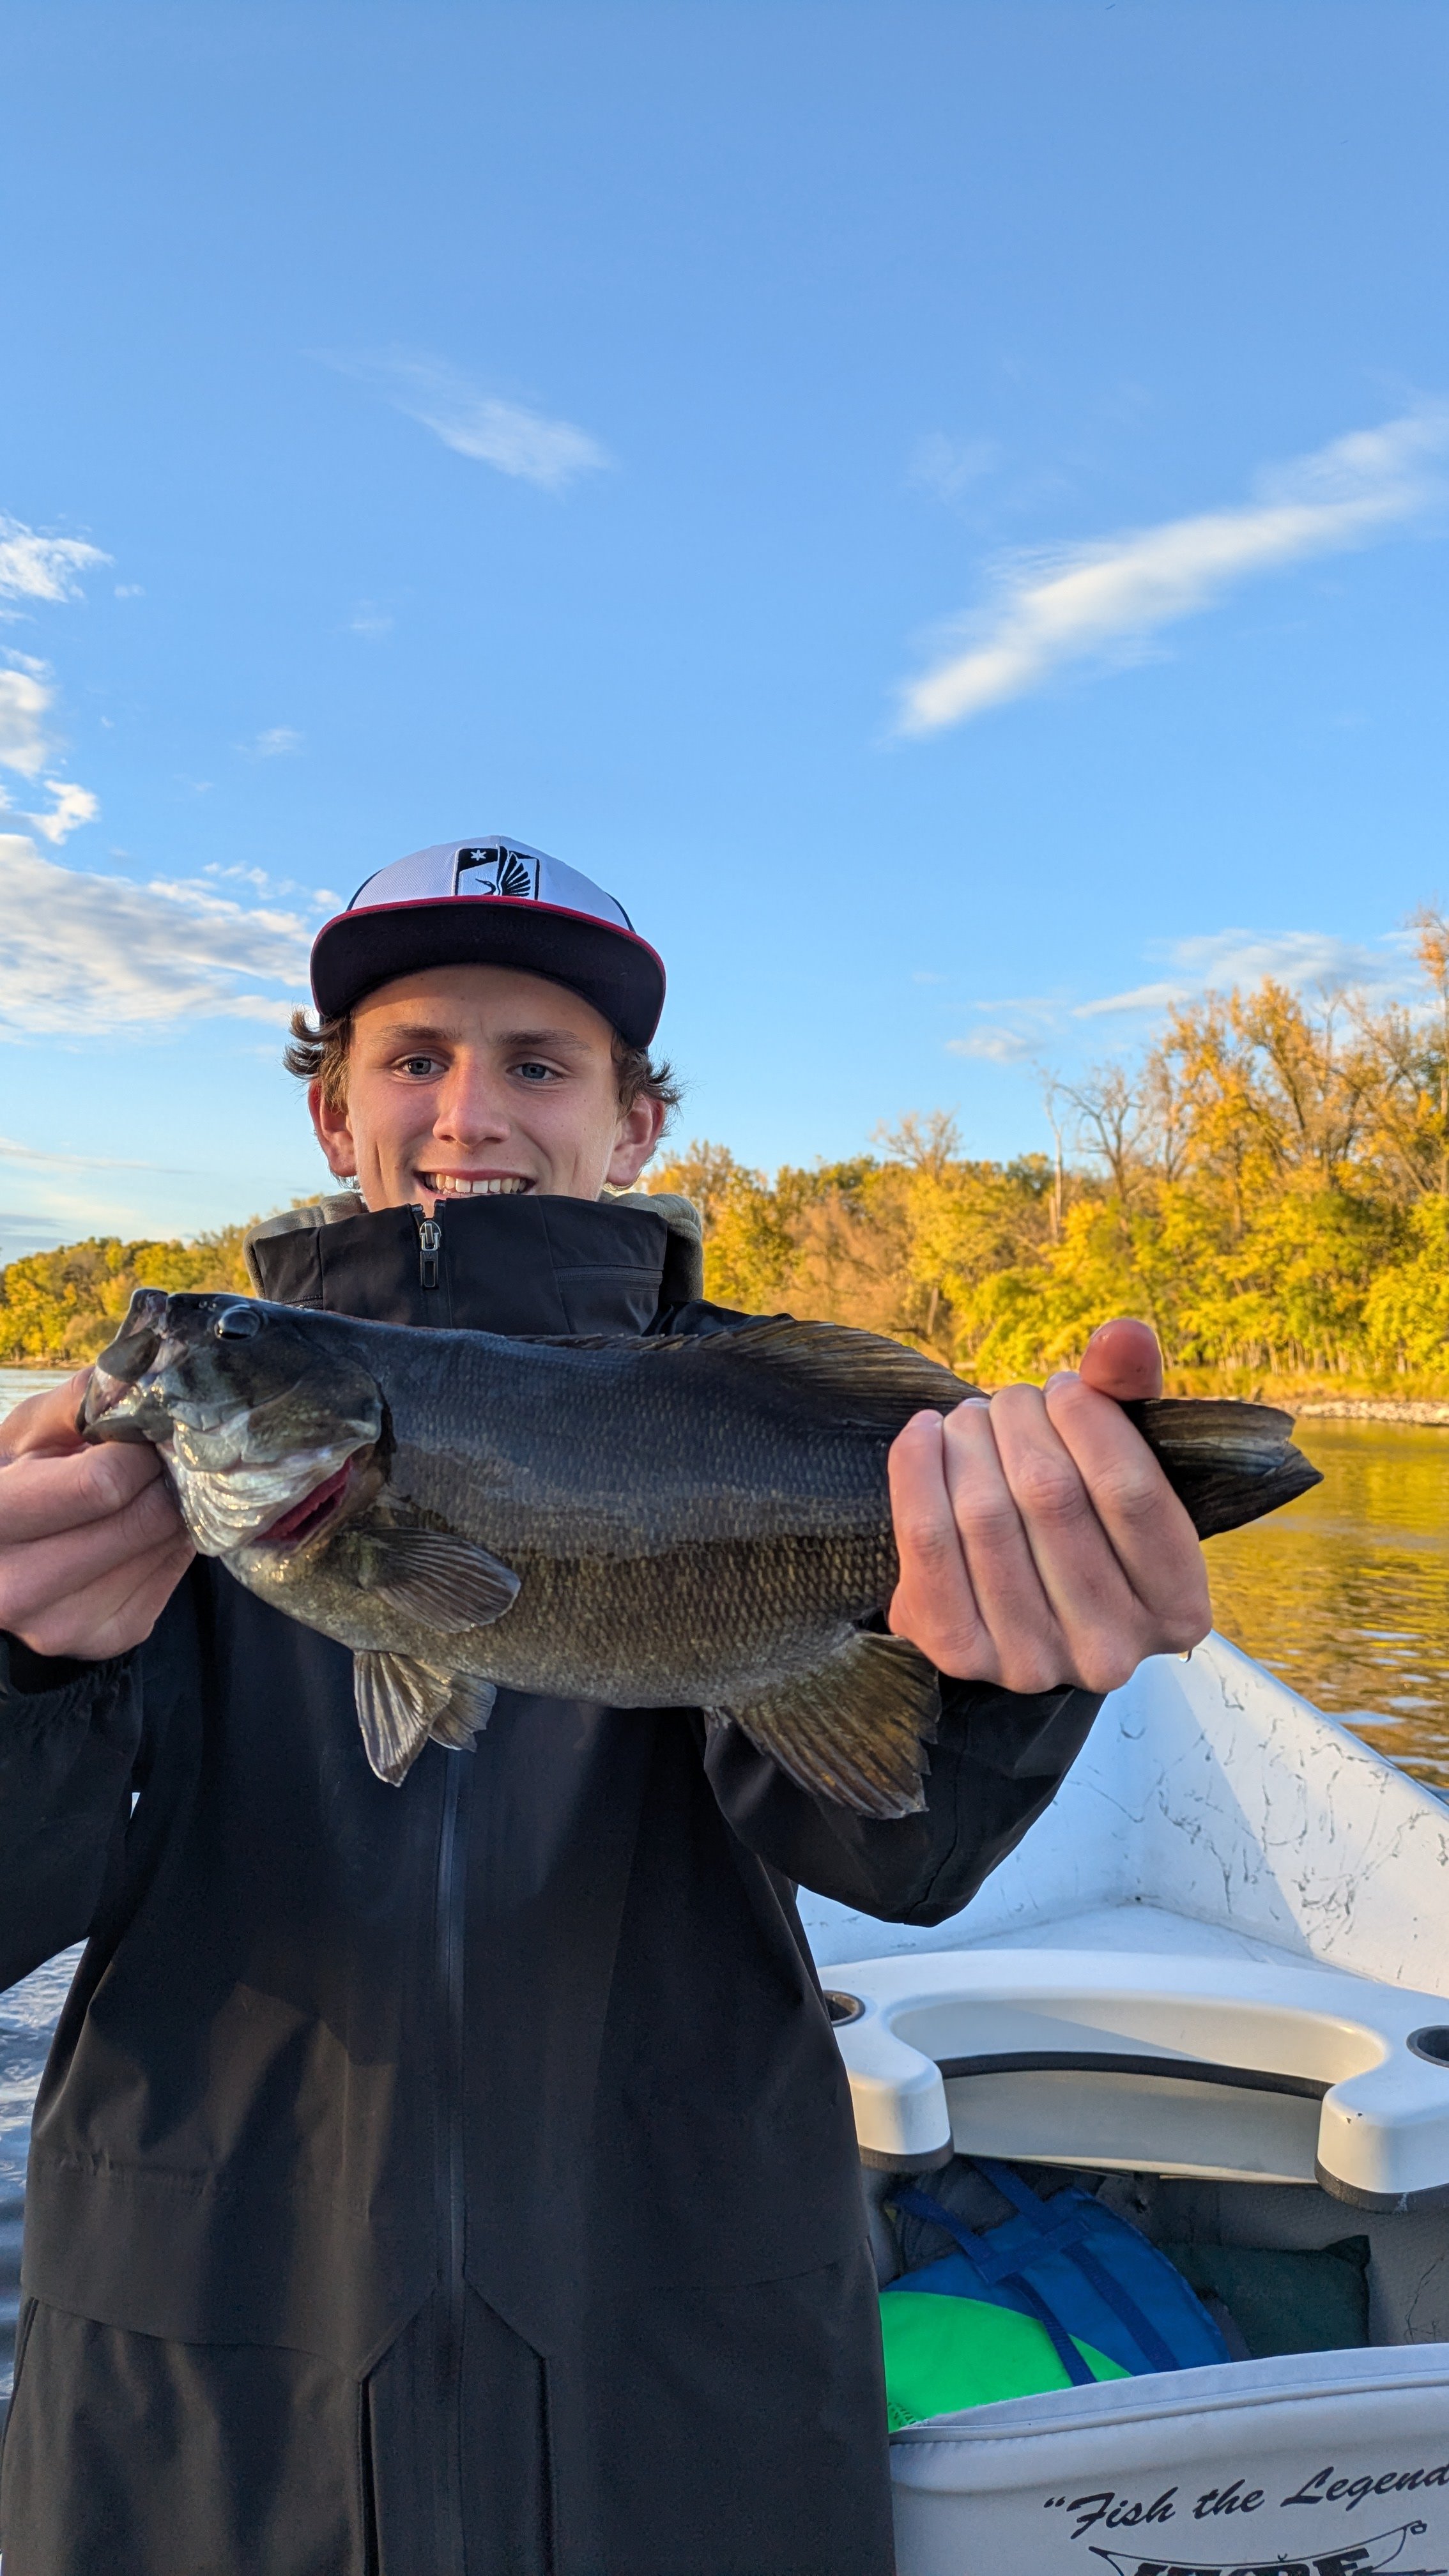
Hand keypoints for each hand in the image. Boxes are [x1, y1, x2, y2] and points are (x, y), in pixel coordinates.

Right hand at [0, 1371, 192, 1661]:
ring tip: (148, 1491)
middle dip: (161, 1478)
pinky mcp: (102, 1639)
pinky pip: (168, 1580)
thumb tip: (144, 1368)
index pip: (103, 1485)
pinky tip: (142, 1529)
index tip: (138, 1438)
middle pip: (142, 1519)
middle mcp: (17, 1588)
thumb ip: (81, 1400)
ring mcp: (61, 1624)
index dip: (135, 1452)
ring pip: (163, 1549)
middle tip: (156, 1461)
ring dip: (171, 1511)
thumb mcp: (26, 1431)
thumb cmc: (11, 1481)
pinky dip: (168, 1546)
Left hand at [886, 1318, 1210, 1696]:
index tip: (1064, 1388)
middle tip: (1009, 1401)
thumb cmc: (1083, 1523)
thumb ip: (1131, 1397)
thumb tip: (1121, 1334)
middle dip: (1020, 1422)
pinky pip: (926, 1543)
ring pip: (985, 1513)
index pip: (1131, 1491)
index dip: (1089, 1419)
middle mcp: (1111, 1652)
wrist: (1013, 1606)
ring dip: (968, 1441)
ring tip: (970, 1420)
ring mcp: (1032, 1662)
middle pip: (1050, 1494)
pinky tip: (923, 1434)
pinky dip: (916, 1471)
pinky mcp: (958, 1654)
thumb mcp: (1125, 1465)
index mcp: (1178, 1610)